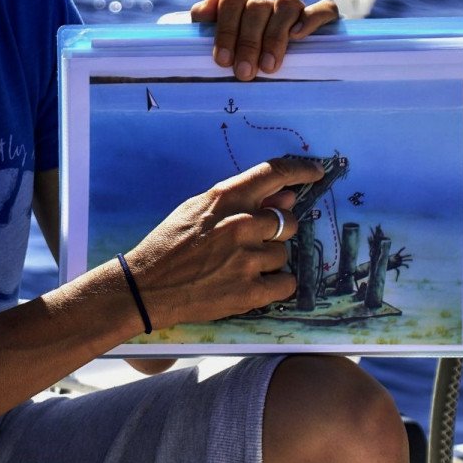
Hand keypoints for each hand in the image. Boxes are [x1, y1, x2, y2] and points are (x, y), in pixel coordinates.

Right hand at [121, 155, 325, 328]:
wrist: (147, 287)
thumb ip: (240, 202)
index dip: (301, 170)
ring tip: (239, 267)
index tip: (316, 173)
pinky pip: (286, 283)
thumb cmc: (168, 245)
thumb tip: (285, 199)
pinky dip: (275, 284)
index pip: (275, 174)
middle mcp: (241, 224)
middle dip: (276, 232)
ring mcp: (247, 259)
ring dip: (268, 260)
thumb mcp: (196, 209)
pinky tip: (253, 284)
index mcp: (226, 198)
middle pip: (287, 222)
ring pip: (283, 254)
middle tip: (251, 243)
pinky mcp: (249, 291)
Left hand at [191, 0, 338, 80]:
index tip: (222, 61)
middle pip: (256, 6)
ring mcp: (293, 11)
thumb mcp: (221, 54)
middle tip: (244, 73)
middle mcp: (266, 7)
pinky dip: (311, 17)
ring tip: (269, 67)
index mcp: (241, 10)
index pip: (231, 2)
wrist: (284, 83)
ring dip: (275, 35)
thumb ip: (205, 29)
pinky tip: (299, 35)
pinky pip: (323, 8)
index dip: (225, 29)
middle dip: (248, 41)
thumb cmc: (245, 69)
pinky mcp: (322, 19)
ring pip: (286, 4)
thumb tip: (203, 11)